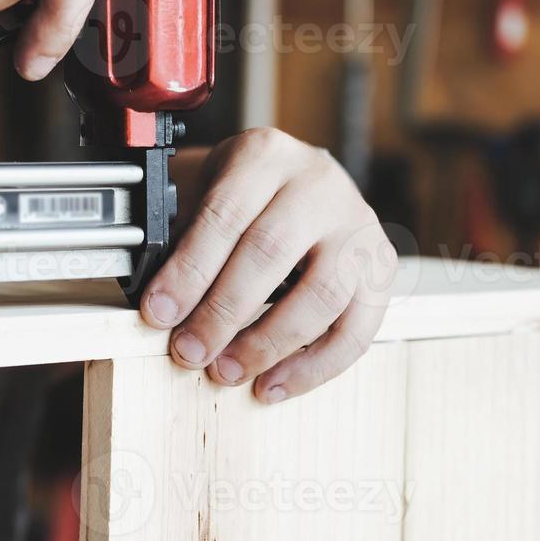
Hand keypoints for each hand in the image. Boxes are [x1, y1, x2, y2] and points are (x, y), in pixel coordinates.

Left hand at [141, 129, 398, 403]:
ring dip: (269, 344)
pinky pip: (357, 328)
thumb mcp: (201, 194)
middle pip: (272, 252)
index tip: (159, 313)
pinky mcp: (380, 266)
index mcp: (265, 155)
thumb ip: (179, 240)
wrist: (293, 187)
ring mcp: (357, 224)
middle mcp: (318, 183)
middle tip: (189, 351)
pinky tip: (274, 385)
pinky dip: (314, 367)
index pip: (224, 214)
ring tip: (227, 371)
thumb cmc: (238, 201)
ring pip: (322, 292)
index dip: (189, 270)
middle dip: (223, 313)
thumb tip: (160, 306)